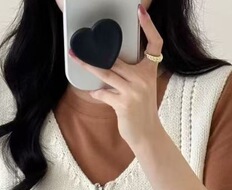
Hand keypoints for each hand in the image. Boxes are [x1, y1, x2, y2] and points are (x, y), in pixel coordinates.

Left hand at [68, 3, 163, 150]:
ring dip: (88, 67)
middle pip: (117, 58)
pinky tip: (94, 92)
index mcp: (149, 71)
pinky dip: (97, 93)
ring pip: (106, 72)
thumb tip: (108, 63)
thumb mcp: (142, 88)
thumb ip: (130, 74)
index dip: (149, 27)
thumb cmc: (142, 110)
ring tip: (76, 58)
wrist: (147, 134)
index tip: (141, 12)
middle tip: (81, 44)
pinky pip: (104, 93)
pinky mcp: (123, 103)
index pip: (155, 44)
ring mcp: (134, 91)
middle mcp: (143, 78)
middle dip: (97, 52)